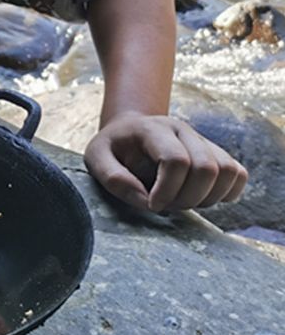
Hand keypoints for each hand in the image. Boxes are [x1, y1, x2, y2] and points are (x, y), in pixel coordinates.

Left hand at [83, 112, 246, 211]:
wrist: (129, 131)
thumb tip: (146, 201)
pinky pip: (238, 174)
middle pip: (206, 168)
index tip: (151, 205)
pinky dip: (225, 194)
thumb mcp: (95, 158)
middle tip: (165, 206)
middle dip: (187, 198)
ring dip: (207, 198)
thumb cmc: (112, 148)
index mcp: (152, 128)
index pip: (176, 160)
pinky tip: (200, 198)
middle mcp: (182, 130)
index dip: (167, 190)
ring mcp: (203, 140)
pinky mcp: (217, 153)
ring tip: (180, 201)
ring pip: (227, 172)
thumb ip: (113, 178)